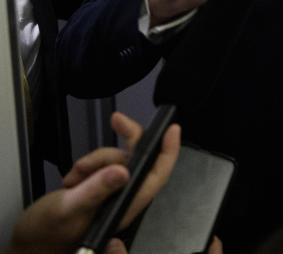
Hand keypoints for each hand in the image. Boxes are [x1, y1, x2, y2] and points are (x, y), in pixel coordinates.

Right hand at [5, 112, 179, 253]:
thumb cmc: (48, 233)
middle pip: (137, 159)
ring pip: (117, 159)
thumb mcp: (69, 208)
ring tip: (75, 179)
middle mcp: (124, 199)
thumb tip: (122, 172)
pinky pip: (102, 165)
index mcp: (124, 206)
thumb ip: (95, 191)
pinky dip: (87, 166)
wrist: (31, 242)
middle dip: (119, 146)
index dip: (167, 152)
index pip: (156, 175)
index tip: (171, 129)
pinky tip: (73, 179)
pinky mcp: (101, 188)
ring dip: (95, 161)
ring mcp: (113, 193)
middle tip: (115, 121)